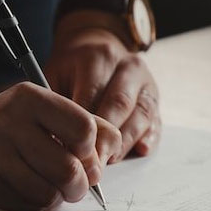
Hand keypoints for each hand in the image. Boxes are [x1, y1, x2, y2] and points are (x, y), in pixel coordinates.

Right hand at [0, 82, 120, 210]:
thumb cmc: (10, 124)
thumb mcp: (45, 110)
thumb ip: (86, 123)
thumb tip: (109, 152)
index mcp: (30, 98)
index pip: (83, 128)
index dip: (90, 149)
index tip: (82, 153)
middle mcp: (9, 122)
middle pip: (69, 169)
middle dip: (80, 184)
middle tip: (75, 183)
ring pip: (49, 193)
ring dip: (57, 197)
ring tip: (50, 186)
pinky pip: (27, 205)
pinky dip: (35, 204)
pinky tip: (26, 188)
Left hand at [45, 19, 161, 161]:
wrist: (96, 46)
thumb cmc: (70, 69)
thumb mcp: (55, 75)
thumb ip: (56, 103)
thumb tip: (56, 142)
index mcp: (99, 57)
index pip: (92, 95)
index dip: (82, 127)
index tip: (70, 151)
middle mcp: (127, 66)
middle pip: (119, 105)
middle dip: (105, 138)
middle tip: (91, 164)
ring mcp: (146, 82)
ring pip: (140, 115)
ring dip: (125, 142)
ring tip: (109, 161)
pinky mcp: (155, 98)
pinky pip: (156, 120)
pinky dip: (149, 138)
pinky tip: (139, 151)